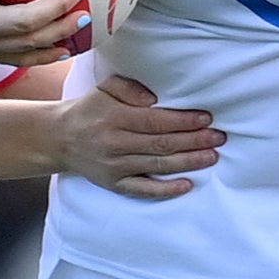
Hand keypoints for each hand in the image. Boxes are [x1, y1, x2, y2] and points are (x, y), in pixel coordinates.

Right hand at [41, 71, 221, 200]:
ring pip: (157, 165)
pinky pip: (142, 190)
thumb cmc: (90, 109)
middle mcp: (115, 143)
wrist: (59, 137)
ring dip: (188, 162)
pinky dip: (165, 190)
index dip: (183, 121)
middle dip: (194, 141)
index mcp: (114, 118)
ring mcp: (114, 166)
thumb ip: (129, 87)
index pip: (155, 121)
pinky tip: (187, 185)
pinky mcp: (113, 183)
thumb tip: (154, 98)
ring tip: (212, 156)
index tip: (207, 118)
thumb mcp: (105, 88)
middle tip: (219, 138)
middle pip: (161, 144)